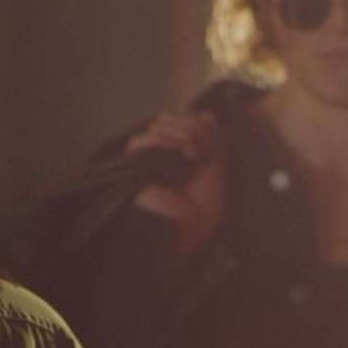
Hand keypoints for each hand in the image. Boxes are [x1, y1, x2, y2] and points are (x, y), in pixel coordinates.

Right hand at [125, 110, 226, 253]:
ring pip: (154, 128)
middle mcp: (160, 157)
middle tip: (202, 149)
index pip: (179, 121)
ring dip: (180, 133)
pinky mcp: (132, 171)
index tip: (211, 139)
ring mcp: (145, 163)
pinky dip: (163, 141)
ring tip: (194, 153)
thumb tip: (205, 114)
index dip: (195, 123)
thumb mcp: (215, 170)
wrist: (189, 233)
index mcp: (178, 156)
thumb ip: (212, 141)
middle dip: (190, 127)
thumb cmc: (202, 211)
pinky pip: (140, 143)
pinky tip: (181, 154)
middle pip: (168, 119)